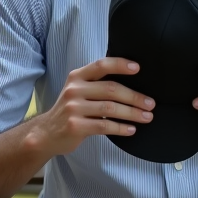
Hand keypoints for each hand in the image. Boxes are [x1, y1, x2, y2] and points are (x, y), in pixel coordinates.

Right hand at [32, 57, 154, 155]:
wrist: (46, 133)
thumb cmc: (71, 110)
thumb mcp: (78, 91)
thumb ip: (97, 84)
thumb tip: (133, 84)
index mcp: (77, 77)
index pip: (101, 65)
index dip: (120, 65)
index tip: (138, 68)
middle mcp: (74, 90)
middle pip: (111, 89)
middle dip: (134, 97)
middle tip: (150, 104)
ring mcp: (73, 108)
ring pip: (110, 108)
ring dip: (132, 113)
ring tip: (147, 117)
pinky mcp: (75, 126)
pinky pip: (104, 126)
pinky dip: (121, 128)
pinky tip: (131, 129)